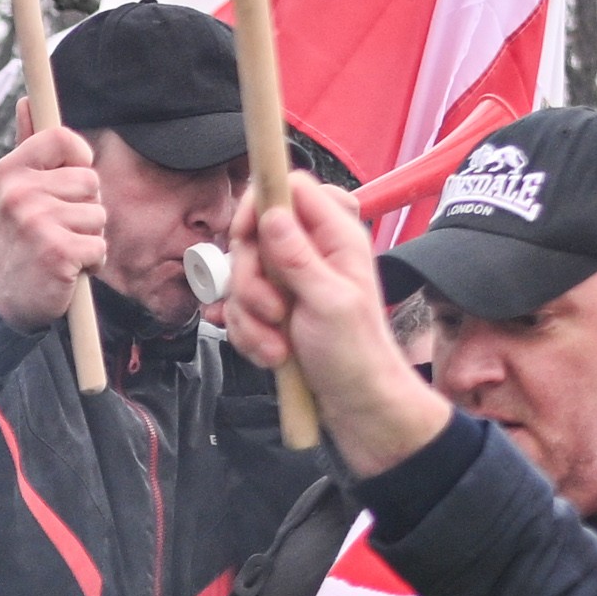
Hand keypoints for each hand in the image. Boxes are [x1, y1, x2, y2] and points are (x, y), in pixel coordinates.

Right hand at [0, 121, 106, 332]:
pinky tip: (67, 270)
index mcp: (9, 171)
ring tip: (60, 250)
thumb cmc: (16, 242)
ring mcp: (37, 222)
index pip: (63, 139)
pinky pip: (99, 246)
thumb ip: (27, 147)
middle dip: (84, 208)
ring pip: (98, 215)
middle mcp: (20, 193)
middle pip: (90, 181)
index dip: (78, 159)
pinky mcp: (58, 252)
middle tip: (56, 229)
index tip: (70, 182)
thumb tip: (28, 101)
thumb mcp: (13, 192)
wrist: (0, 301)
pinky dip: (91, 263)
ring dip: (88, 238)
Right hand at [219, 175, 445, 472]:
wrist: (358, 408)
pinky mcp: (273, 311)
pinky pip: (238, 309)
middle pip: (252, 234)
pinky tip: (270, 354)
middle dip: (249, 278)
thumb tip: (270, 212)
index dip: (259, 205)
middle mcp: (311, 251)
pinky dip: (246, 334)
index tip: (246, 237)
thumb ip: (298, 256)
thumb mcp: (329, 303)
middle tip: (273, 310)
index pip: (288, 186)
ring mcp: (290, 282)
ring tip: (276, 346)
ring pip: (240, 276)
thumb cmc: (357, 357)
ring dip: (248, 316)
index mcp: (336, 235)